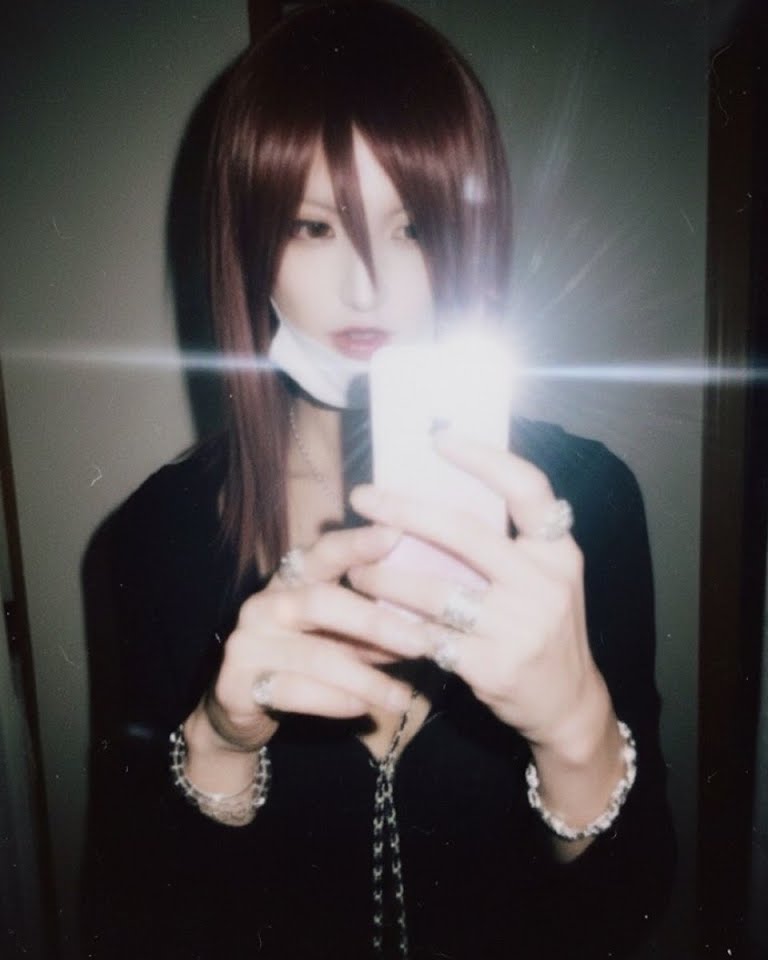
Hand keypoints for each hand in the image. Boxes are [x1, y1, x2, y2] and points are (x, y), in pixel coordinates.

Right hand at [202, 524, 424, 752]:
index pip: (323, 553)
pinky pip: (293, 691)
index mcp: (291, 580)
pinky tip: (364, 709)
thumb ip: (375, 629)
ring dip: (365, 679)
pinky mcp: (235, 683)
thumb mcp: (341, 640)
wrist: (237, 708)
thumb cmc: (303, 661)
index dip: (357, 543)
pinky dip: (334, 701)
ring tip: (402, 698)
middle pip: (321, 601)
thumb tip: (431, 624)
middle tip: (423, 643)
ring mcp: (246, 642)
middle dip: (376, 623)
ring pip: (313, 655)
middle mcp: (265, 603)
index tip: (395, 534)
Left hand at [347, 429, 613, 760]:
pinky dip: (396, 626)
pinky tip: (373, 619)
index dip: (485, 458)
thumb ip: (505, 544)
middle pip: (465, 533)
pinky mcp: (493, 667)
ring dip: (385, 577)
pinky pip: (429, 637)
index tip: (439, 438)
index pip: (528, 489)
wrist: (567, 704)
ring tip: (356, 570)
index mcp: (558, 552)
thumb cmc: (543, 627)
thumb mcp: (542, 579)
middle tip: (363, 497)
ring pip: (435, 590)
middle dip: (404, 511)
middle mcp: (544, 585)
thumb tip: (434, 493)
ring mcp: (520, 628)